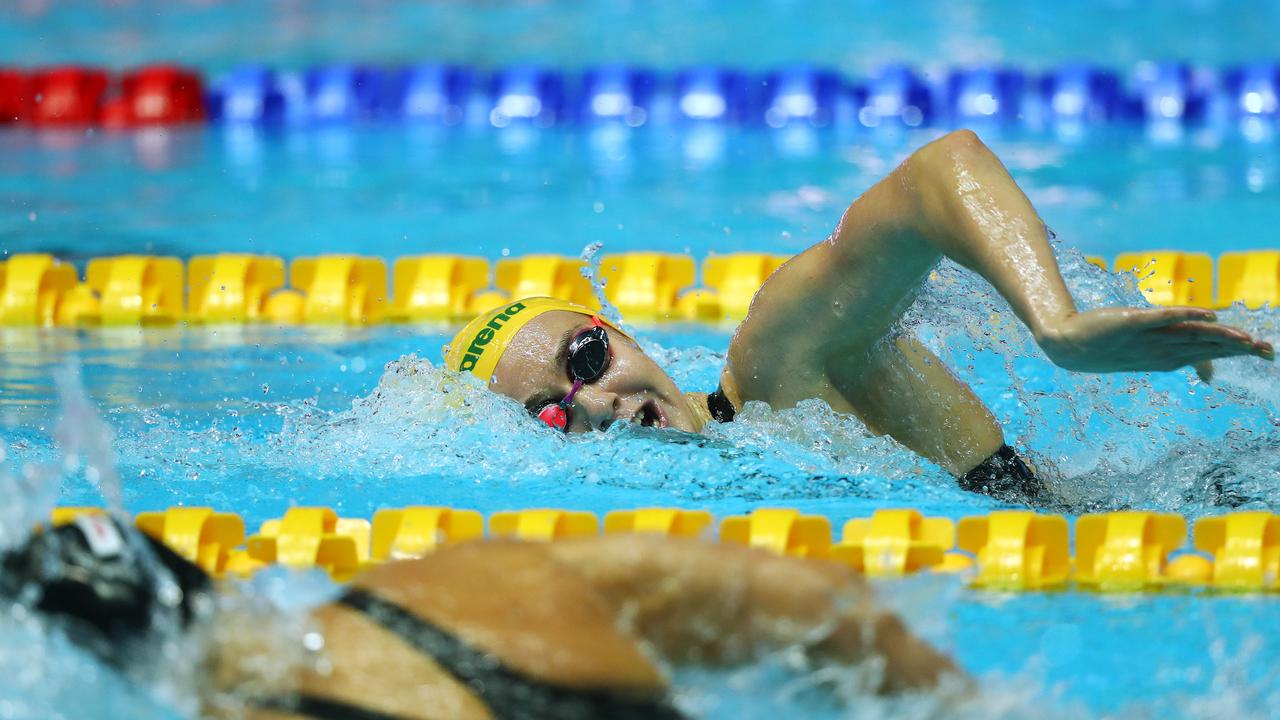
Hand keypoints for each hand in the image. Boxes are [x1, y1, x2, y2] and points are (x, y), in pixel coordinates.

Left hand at [1035, 306, 1273, 375]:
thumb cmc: (1110, 347)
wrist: (1068, 346)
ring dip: (1218, 336)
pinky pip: (1159, 318)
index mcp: (1168, 357)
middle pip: (1205, 347)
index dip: (1238, 353)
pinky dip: (1183, 315)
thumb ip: (1183, 355)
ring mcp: (1146, 338)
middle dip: (1237, 348)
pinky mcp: (1130, 322)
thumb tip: (1211, 372)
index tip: (1265, 353)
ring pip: (1189, 336)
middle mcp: (1160, 350)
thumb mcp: (1150, 354)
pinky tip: (1206, 314)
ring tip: (1244, 337)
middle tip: (1266, 349)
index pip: (1210, 354)